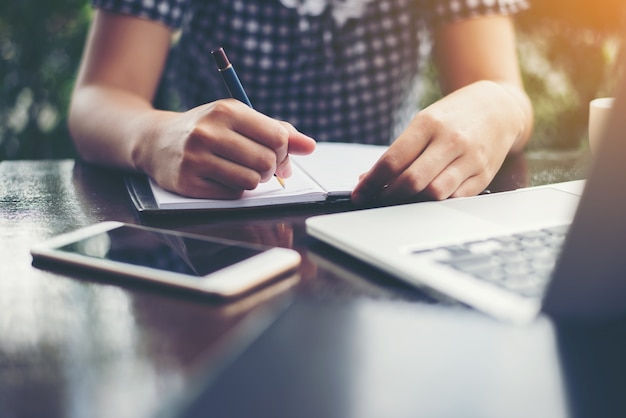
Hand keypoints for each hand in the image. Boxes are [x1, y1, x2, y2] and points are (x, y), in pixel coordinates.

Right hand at [138, 99, 315, 198]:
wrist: (156, 141)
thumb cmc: (207, 129)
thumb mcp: (238, 119)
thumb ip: (276, 130)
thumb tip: (310, 146)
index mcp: (227, 110)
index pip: (277, 136)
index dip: (285, 150)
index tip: (278, 154)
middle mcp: (209, 131)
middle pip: (266, 161)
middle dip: (271, 169)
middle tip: (261, 167)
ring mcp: (196, 158)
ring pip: (251, 181)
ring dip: (254, 181)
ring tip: (241, 171)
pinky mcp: (188, 182)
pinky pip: (232, 194)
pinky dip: (235, 190)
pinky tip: (222, 178)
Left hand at [352, 81, 528, 203]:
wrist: (500, 108)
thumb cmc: (454, 116)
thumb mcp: (424, 122)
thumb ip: (399, 151)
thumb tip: (369, 178)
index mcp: (429, 124)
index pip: (392, 160)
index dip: (371, 182)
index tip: (359, 194)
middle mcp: (450, 141)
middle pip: (412, 181)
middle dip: (388, 196)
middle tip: (377, 200)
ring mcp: (470, 159)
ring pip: (434, 194)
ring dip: (411, 204)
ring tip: (399, 202)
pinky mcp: (483, 175)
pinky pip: (455, 200)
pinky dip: (435, 206)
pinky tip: (424, 203)